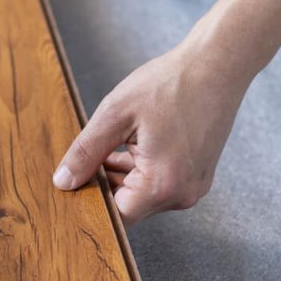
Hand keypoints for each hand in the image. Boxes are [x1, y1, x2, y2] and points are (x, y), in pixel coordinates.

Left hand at [52, 41, 250, 223]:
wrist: (217, 65)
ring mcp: (194, 186)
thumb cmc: (170, 84)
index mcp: (163, 184)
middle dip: (106, 184)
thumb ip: (86, 153)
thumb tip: (63, 182)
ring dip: (123, 175)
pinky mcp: (198, 175)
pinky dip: (142, 169)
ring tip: (114, 142)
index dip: (91, 199)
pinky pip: (161, 184)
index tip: (74, 183)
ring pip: (144, 195)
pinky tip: (133, 143)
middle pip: (130, 206)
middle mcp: (183, 194)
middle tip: (89, 155)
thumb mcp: (116, 114)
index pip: (116, 215)